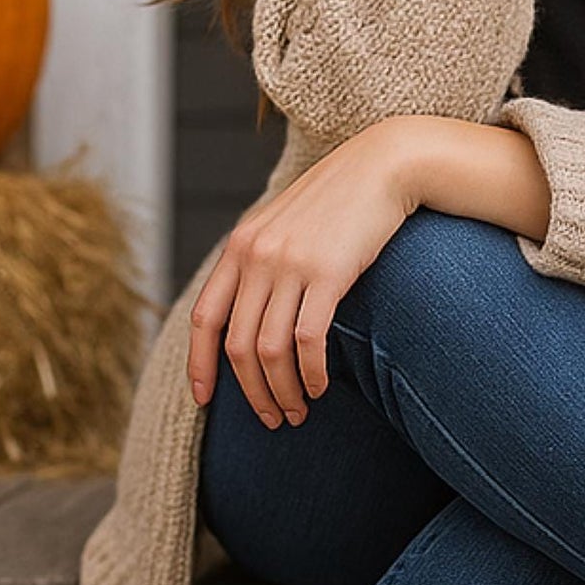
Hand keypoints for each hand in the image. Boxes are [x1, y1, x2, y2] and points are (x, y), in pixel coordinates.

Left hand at [186, 119, 420, 426]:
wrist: (384, 165)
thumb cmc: (340, 201)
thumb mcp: (286, 224)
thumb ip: (262, 260)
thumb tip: (251, 313)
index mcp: (240, 246)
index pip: (203, 318)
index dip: (200, 365)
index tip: (204, 400)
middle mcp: (257, 256)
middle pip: (237, 345)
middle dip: (251, 393)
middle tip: (272, 419)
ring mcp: (290, 264)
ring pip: (270, 350)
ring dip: (282, 391)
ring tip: (298, 411)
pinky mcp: (328, 273)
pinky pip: (308, 340)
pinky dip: (311, 373)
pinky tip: (320, 386)